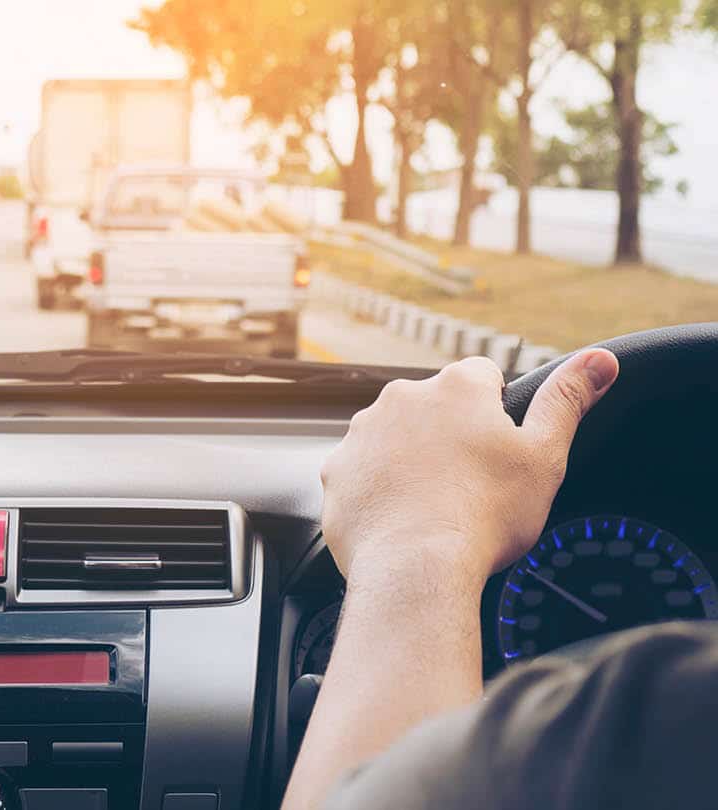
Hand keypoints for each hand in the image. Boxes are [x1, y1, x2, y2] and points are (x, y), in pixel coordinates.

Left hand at [320, 349, 618, 582]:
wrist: (416, 569)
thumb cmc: (485, 516)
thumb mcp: (543, 456)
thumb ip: (566, 400)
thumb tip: (599, 360)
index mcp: (455, 387)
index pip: (482, 376)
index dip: (495, 410)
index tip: (497, 446)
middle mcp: (401, 398)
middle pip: (434, 407)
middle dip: (449, 435)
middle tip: (469, 483)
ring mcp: (362, 434)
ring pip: (394, 438)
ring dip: (410, 460)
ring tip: (433, 504)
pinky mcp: (337, 471)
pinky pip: (362, 472)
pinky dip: (378, 489)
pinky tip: (400, 518)